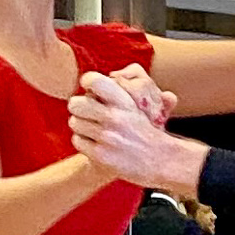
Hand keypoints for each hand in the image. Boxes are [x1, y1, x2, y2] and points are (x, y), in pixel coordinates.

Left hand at [68, 72, 207, 195]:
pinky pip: (77, 140)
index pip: (94, 81)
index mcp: (125, 101)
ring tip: (92, 128)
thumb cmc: (147, 129)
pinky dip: (83, 141)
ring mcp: (106, 137)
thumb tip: (112, 74)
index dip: (88, 82)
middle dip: (78, 106)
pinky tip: (94, 141)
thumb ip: (127, 88)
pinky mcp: (100, 154)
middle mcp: (114, 118)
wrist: (160, 160)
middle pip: (76, 103)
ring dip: (80, 125)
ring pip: (74, 122)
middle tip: (84, 110)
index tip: (89, 87)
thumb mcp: (143, 104)